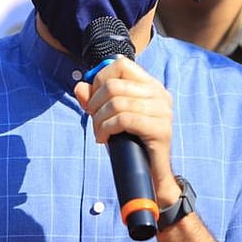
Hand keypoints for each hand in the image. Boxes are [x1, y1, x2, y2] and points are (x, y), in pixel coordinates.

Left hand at [73, 55, 178, 205]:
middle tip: (94, 121)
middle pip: (113, 85)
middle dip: (95, 104)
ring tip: (99, 133)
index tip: (94, 100)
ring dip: (99, 120)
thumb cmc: (131, 144)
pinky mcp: (160, 129)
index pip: (121, 65)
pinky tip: (104, 139)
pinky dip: (106, 129)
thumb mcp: (109, 118)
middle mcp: (160, 94)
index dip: (99, 80)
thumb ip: (95, 101)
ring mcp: (162, 111)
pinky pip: (123, 119)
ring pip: (116, 102)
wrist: (151, 176)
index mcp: (151, 86)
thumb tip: (79, 88)